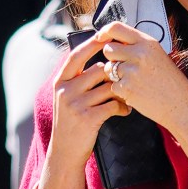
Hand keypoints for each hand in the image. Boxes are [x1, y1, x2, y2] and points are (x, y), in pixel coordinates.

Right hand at [47, 32, 131, 173]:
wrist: (65, 151)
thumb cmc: (71, 123)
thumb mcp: (67, 98)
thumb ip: (78, 80)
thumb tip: (101, 62)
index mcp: (60, 82)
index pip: (76, 55)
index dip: (92, 44)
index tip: (107, 37)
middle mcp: (65, 90)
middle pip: (98, 70)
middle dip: (115, 74)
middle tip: (126, 79)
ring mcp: (76, 104)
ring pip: (108, 87)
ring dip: (122, 93)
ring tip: (127, 99)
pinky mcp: (88, 118)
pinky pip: (113, 105)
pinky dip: (122, 108)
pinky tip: (124, 111)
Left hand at [94, 21, 187, 132]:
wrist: (180, 105)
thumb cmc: (171, 82)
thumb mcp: (158, 56)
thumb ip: (138, 47)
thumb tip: (117, 41)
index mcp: (147, 43)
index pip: (116, 28)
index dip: (104, 32)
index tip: (100, 37)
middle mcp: (139, 54)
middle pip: (108, 49)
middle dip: (112, 58)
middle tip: (124, 67)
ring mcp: (132, 71)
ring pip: (109, 68)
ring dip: (116, 76)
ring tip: (134, 82)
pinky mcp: (126, 88)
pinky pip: (113, 86)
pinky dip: (121, 91)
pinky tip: (136, 93)